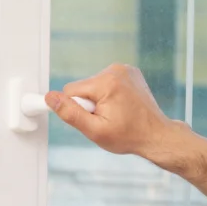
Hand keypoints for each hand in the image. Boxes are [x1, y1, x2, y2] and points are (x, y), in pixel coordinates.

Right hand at [45, 63, 185, 160]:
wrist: (156, 135)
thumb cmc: (129, 136)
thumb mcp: (95, 130)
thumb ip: (70, 114)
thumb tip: (51, 98)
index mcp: (106, 82)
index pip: (71, 91)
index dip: (78, 109)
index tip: (91, 119)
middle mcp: (116, 70)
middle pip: (83, 87)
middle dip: (90, 105)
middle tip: (107, 119)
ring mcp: (124, 69)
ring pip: (94, 85)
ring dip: (100, 101)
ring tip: (116, 114)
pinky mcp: (129, 72)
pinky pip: (107, 83)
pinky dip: (110, 95)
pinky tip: (122, 106)